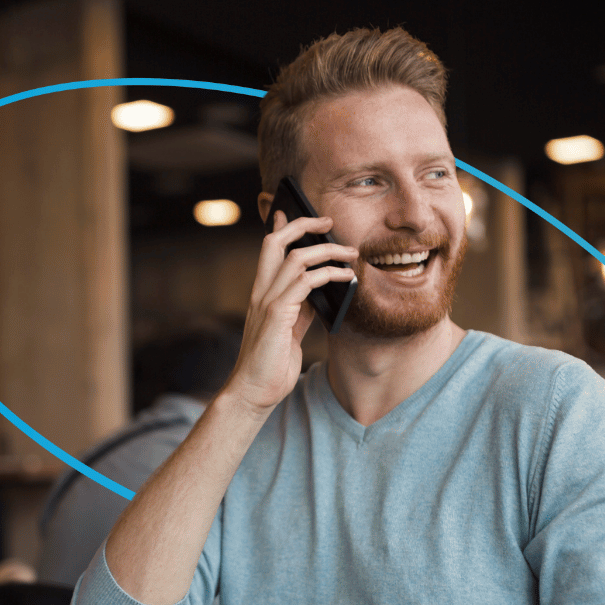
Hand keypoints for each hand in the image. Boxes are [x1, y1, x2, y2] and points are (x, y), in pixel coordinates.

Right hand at [222, 210, 356, 415]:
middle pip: (276, 242)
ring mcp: (267, 302)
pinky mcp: (277, 315)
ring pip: (295, 258)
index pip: (268, 251)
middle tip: (327, 220)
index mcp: (262, 295)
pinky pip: (306, 282)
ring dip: (327, 250)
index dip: (281, 228)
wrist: (254, 392)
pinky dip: (330, 275)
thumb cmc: (271, 366)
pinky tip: (347, 278)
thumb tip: (321, 292)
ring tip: (351, 253)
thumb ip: (300, 309)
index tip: (292, 213)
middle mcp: (261, 292)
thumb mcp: (289, 331)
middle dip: (301, 225)